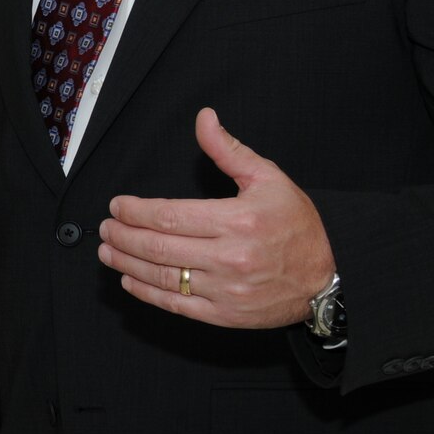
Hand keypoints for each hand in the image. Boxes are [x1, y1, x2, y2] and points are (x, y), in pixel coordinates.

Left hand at [96, 107, 334, 327]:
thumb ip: (229, 150)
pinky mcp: (225, 315)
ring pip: (162, 276)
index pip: (169, 217)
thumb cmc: (297, 226)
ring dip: (127, 264)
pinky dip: (148, 293)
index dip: (135, 212)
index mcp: (236, 221)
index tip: (116, 206)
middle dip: (123, 236)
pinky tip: (130, 280)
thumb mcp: (268, 179)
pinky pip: (177, 305)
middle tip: (105, 228)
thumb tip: (203, 118)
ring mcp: (225, 290)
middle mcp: (229, 258)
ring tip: (108, 252)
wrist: (327, 278)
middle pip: (159, 247)